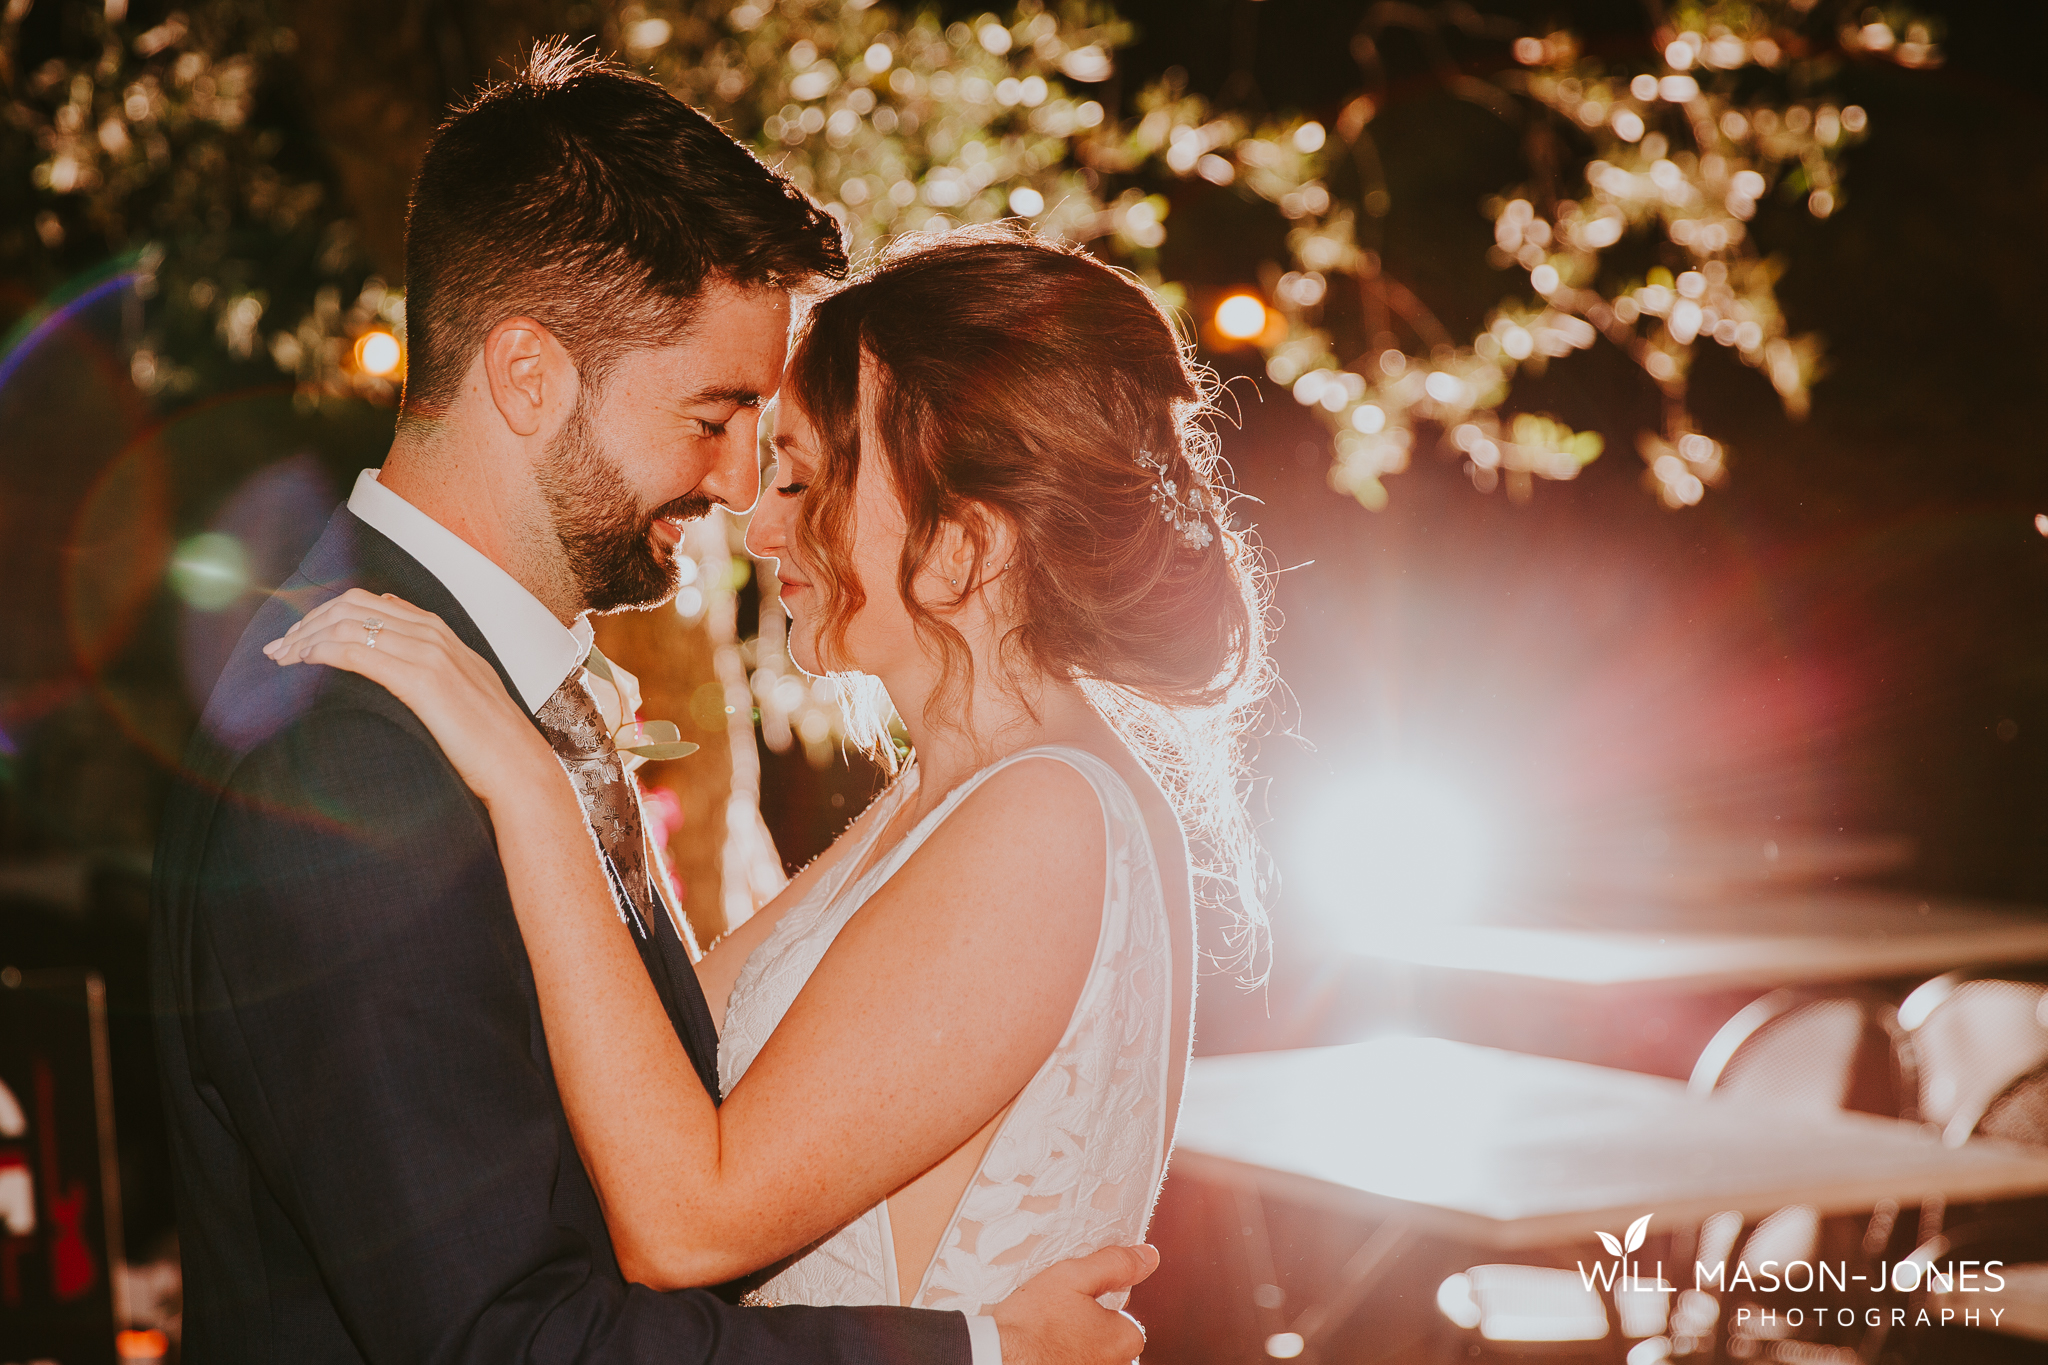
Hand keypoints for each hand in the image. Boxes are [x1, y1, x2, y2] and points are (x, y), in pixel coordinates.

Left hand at [265, 587, 557, 807]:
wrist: (518, 766)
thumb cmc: (490, 739)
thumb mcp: (461, 688)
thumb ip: (431, 662)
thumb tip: (394, 643)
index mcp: (441, 632)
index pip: (370, 601)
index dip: (326, 614)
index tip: (300, 637)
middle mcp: (433, 634)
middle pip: (352, 605)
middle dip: (307, 621)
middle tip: (279, 648)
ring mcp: (429, 653)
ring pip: (349, 623)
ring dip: (306, 636)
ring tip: (282, 659)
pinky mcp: (421, 680)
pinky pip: (357, 651)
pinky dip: (322, 651)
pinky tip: (304, 663)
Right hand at [991, 1244, 1156, 1364]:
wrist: (997, 1358)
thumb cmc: (1030, 1326)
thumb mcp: (1072, 1277)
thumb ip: (1114, 1265)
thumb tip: (1147, 1257)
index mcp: (1124, 1339)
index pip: (1124, 1321)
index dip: (1096, 1309)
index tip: (1072, 1307)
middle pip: (1110, 1344)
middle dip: (1089, 1333)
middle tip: (1056, 1324)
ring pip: (1093, 1358)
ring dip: (1077, 1350)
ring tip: (1047, 1341)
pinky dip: (1065, 1360)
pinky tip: (1045, 1355)